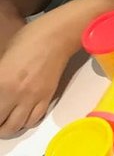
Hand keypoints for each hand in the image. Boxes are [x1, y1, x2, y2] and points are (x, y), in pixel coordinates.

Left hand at [0, 18, 70, 136]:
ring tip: (5, 121)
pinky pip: (34, 119)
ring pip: (16, 126)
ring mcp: (34, 98)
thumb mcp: (3, 57)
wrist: (57, 36)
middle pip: (0, 123)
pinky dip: (25, 122)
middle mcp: (16, 94)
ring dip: (8, 127)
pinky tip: (22, 115)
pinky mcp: (47, 97)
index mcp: (1, 82)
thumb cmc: (28, 39)